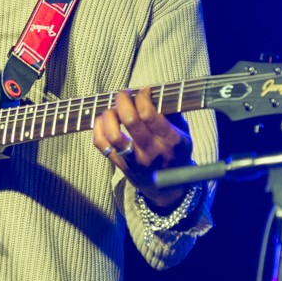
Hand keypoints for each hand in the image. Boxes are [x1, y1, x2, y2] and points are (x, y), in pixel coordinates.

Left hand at [92, 87, 193, 209]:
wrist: (168, 190)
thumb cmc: (175, 153)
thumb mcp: (184, 134)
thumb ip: (173, 113)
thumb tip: (156, 91)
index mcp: (170, 141)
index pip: (149, 114)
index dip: (142, 97)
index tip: (143, 91)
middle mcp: (150, 151)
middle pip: (130, 120)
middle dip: (123, 100)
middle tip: (125, 93)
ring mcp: (133, 159)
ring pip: (112, 134)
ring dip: (109, 114)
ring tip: (114, 108)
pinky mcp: (119, 164)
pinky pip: (100, 143)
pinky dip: (98, 127)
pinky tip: (104, 119)